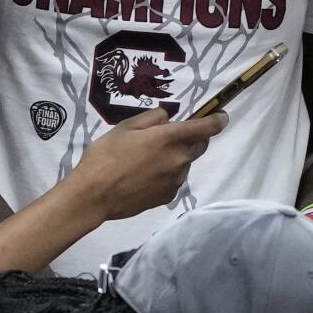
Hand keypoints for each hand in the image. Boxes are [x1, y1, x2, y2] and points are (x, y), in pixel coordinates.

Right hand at [66, 107, 222, 221]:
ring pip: (185, 163)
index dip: (218, 120)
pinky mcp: (169, 196)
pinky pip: (174, 180)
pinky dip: (166, 176)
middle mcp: (180, 159)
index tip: (220, 117)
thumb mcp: (125, 127)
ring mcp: (176, 180)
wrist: (92, 196)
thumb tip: (168, 118)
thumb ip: (152, 118)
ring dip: (176, 158)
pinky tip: (144, 178)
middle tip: (168, 139)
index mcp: (171, 138)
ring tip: (146, 162)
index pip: (208, 127)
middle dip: (192, 139)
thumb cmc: (105, 156)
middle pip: (200, 145)